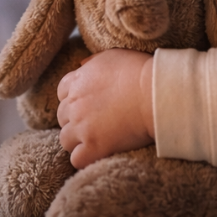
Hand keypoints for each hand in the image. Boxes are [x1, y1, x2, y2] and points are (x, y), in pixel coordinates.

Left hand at [56, 49, 154, 168]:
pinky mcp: (93, 147)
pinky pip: (76, 159)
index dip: (74, 100)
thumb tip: (80, 65)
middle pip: (62, 117)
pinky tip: (98, 154)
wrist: (155, 93)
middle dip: (74, 120)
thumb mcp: (111, 56)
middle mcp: (75, 104)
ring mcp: (82, 127)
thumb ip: (91, 63)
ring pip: (65, 140)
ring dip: (77, 141)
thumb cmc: (139, 72)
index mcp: (77, 81)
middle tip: (94, 124)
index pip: (62, 93)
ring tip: (95, 141)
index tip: (88, 105)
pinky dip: (85, 159)